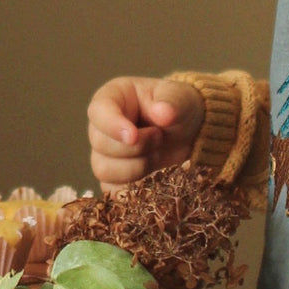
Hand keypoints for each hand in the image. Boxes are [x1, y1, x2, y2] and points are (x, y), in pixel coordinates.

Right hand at [87, 77, 204, 190]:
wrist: (190, 133)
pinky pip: (112, 191)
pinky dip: (134, 188)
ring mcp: (105, 154)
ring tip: (158, 153)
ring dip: (137, 167)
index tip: (133, 136)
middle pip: (101, 144)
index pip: (98, 111)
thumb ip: (172, 102)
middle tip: (160, 137)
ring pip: (104, 170)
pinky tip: (153, 175)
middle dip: (136, 147)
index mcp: (113, 98)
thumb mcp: (181, 98)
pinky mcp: (114, 178)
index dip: (112, 125)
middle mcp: (102, 126)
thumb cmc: (179, 108)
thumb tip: (163, 113)